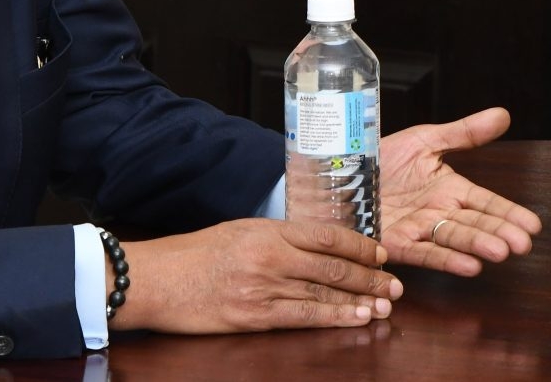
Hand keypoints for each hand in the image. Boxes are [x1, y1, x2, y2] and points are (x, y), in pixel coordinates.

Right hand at [110, 218, 401, 333]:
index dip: (360, 245)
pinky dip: (333, 318)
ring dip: (359, 300)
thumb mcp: (240, 230)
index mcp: (269, 230)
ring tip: (385, 304)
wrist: (156, 279)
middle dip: (368, 276)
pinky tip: (355, 319)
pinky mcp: (253, 317)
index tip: (381, 253)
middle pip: (332, 266)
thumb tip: (316, 246)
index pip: (327, 235)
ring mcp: (263, 288)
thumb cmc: (194, 254)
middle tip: (394, 283)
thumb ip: (278, 237)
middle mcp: (270, 257)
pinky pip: (302, 317)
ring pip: (323, 293)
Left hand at [380, 107, 542, 275]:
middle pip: (475, 223)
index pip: (486, 202)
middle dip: (500, 233)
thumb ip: (464, 133)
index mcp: (448, 189)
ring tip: (501, 252)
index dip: (509, 213)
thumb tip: (503, 115)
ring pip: (454, 238)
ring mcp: (418, 229)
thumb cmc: (379, 158)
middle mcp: (437, 212)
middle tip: (523, 244)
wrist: (338, 173)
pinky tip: (468, 265)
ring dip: (477, 245)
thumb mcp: (424, 139)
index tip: (533, 226)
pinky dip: (446, 259)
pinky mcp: (395, 244)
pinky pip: (424, 251)